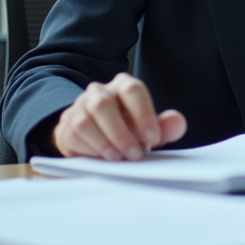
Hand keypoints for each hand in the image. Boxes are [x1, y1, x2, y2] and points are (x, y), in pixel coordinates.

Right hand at [52, 73, 186, 159]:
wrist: (95, 136)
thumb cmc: (126, 129)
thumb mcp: (147, 129)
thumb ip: (165, 127)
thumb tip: (178, 123)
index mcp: (122, 85)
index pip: (132, 89)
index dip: (143, 114)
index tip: (153, 138)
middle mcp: (99, 91)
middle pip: (104, 103)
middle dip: (121, 132)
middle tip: (134, 154)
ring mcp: (79, 106)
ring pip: (85, 120)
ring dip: (104, 142)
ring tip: (118, 158)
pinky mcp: (66, 124)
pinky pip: (73, 135)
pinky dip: (90, 149)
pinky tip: (102, 158)